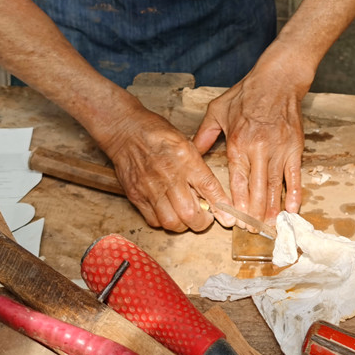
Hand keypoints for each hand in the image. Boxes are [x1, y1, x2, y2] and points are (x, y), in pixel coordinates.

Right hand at [97, 101, 228, 232]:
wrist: (125, 130)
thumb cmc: (157, 134)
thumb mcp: (186, 143)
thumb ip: (198, 168)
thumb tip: (212, 193)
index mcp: (186, 159)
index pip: (209, 187)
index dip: (221, 207)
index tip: (228, 219)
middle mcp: (169, 176)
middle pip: (189, 213)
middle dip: (201, 222)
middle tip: (204, 218)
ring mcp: (150, 188)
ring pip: (171, 222)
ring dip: (183, 224)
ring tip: (186, 217)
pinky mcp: (136, 196)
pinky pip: (153, 220)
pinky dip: (164, 222)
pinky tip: (168, 212)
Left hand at [193, 56, 309, 222]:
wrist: (278, 79)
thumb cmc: (246, 93)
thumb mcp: (217, 109)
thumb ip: (204, 134)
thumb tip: (192, 152)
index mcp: (238, 141)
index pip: (236, 180)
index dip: (236, 202)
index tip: (233, 220)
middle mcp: (259, 148)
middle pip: (256, 188)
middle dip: (253, 212)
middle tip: (251, 230)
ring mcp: (279, 149)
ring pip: (274, 185)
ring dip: (272, 208)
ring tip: (268, 226)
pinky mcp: (295, 147)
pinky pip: (294, 175)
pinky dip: (294, 193)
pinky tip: (292, 208)